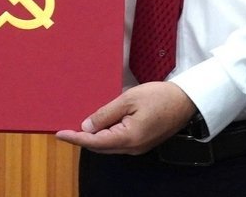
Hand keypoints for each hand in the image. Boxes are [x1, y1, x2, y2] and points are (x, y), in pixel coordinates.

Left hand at [55, 82, 196, 154]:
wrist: (185, 101)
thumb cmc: (158, 96)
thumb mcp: (128, 100)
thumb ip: (106, 114)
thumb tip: (87, 127)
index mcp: (128, 137)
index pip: (94, 142)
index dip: (75, 138)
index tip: (59, 133)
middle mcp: (132, 148)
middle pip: (100, 147)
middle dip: (82, 139)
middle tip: (65, 128)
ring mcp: (138, 147)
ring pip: (108, 145)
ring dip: (93, 138)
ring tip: (78, 125)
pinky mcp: (142, 142)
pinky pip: (118, 142)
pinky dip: (105, 135)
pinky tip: (98, 125)